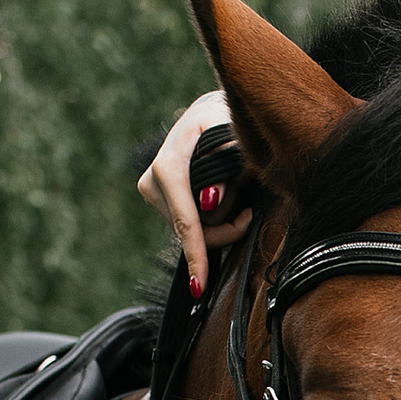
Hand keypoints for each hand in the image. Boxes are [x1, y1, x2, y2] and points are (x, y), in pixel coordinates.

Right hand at [137, 86, 256, 299]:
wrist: (206, 114)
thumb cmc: (225, 121)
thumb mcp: (233, 137)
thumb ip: (226, 169)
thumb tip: (208, 203)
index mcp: (170, 165)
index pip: (186, 219)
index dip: (196, 251)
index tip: (200, 284)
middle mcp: (153, 181)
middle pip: (192, 231)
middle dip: (224, 229)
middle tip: (248, 212)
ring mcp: (152, 191)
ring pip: (191, 231)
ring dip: (218, 221)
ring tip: (235, 191)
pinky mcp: (156, 198)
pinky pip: (187, 224)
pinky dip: (209, 220)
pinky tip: (221, 201)